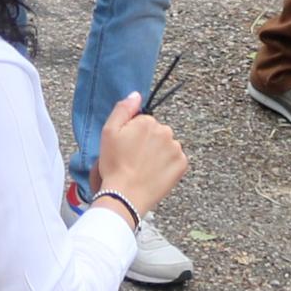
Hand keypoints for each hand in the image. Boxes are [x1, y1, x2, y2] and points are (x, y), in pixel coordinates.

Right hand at [94, 94, 188, 217]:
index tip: (126, 148)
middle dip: (148, 143)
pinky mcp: (182, 165)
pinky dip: (168, 166)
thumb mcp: (108, 132)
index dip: (133, 135)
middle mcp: (165, 131)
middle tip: (134, 160)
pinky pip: (176, 160)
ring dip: (159, 154)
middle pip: (157, 133)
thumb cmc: (114, 165)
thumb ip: (123, 109)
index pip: (143, 123)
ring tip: (144, 169)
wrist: (125, 195)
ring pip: (167, 146)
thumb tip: (136, 95)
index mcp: (148, 122)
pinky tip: (155, 174)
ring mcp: (176, 148)